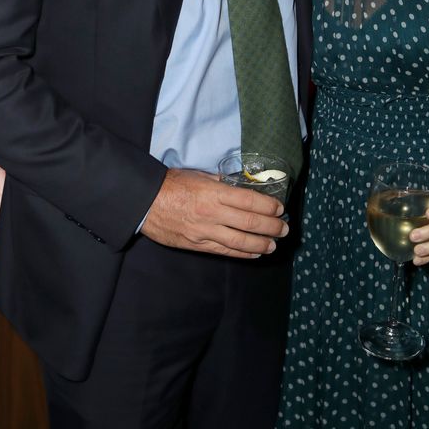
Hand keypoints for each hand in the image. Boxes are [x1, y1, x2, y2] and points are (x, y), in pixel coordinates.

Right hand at [141, 167, 288, 258]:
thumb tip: (238, 184)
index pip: (249, 200)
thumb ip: (219, 182)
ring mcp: (204, 232)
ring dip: (261, 244)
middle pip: (249, 223)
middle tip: (284, 228)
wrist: (143, 202)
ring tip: (273, 244)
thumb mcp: (198, 175)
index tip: (279, 208)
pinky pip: (224, 251)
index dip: (268, 206)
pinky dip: (242, 253)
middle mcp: (212, 213)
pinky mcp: (197, 245)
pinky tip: (254, 253)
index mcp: (213, 192)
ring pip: (240, 241)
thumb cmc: (170, 184)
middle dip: (271, 227)